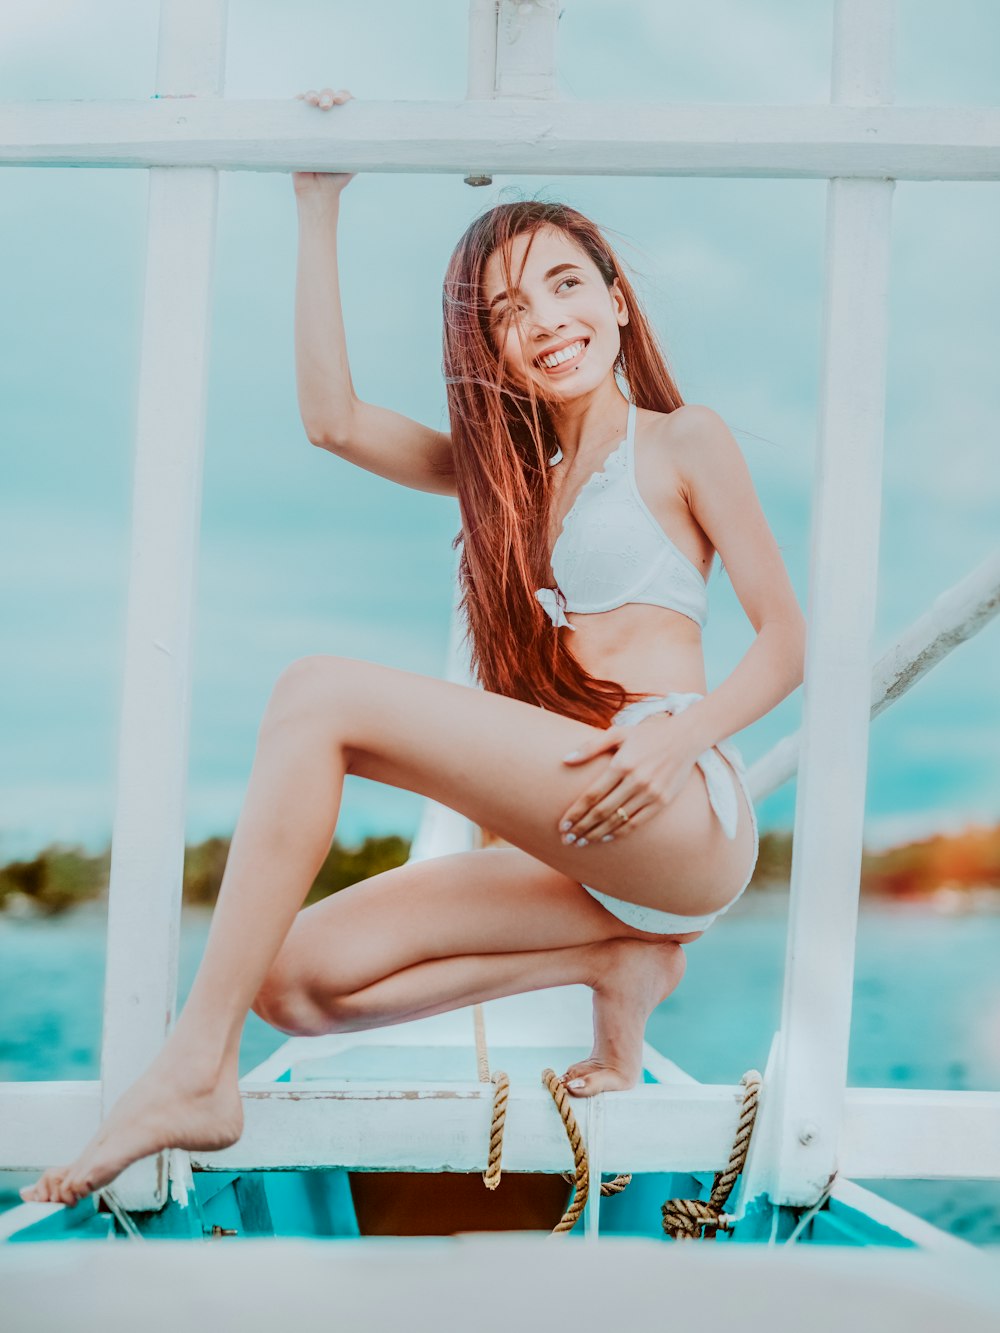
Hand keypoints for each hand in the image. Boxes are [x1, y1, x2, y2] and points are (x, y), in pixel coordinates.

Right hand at [293, 87, 354, 196]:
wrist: (317, 191)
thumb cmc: (338, 178)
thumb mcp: (354, 161)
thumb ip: (362, 149)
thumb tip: (377, 139)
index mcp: (342, 125)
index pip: (345, 103)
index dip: (345, 96)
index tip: (343, 101)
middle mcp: (327, 121)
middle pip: (328, 96)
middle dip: (328, 95)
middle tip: (328, 105)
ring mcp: (311, 123)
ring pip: (311, 98)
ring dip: (313, 94)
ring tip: (314, 102)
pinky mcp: (296, 129)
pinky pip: (295, 110)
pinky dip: (297, 100)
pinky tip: (300, 99)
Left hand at [557, 714, 700, 845]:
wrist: (685, 737)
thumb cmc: (647, 734)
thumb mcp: (618, 733)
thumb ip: (590, 747)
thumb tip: (565, 760)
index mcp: (622, 764)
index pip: (592, 795)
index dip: (575, 812)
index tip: (562, 825)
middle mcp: (636, 780)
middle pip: (602, 811)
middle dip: (582, 828)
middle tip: (567, 840)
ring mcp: (651, 793)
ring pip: (618, 820)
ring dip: (597, 833)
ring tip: (581, 842)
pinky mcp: (662, 801)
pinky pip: (636, 822)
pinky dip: (619, 832)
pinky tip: (604, 837)